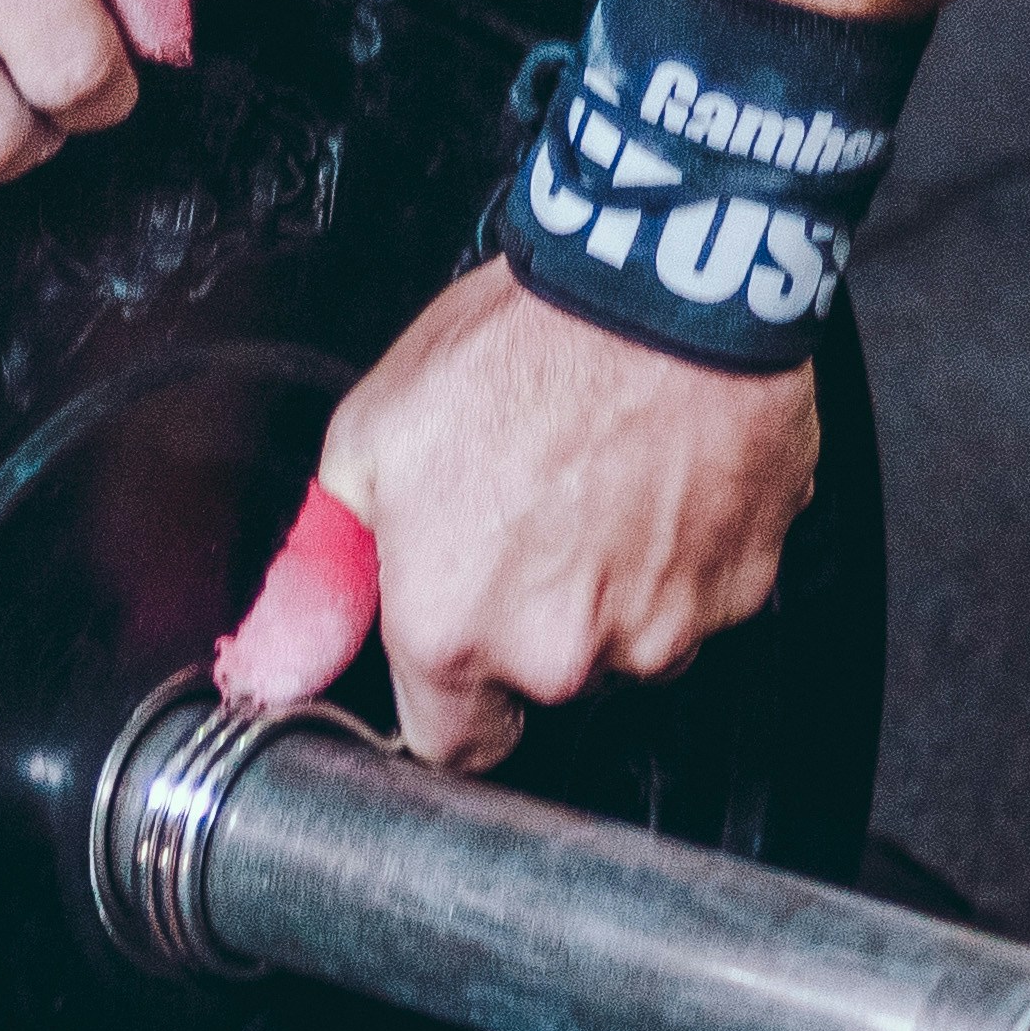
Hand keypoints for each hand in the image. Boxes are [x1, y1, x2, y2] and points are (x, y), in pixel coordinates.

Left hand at [212, 263, 815, 770]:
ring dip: (612, 593)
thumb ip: (329, 564)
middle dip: (534, 624)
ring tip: (598, 491)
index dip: (454, 695)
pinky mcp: (740, 589)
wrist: (657, 287)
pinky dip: (682, 557)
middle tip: (532, 520)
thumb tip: (288, 648)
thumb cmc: (519, 350)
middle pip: (544, 685)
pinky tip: (656, 484)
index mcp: (452, 632)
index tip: (461, 649)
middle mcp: (559, 655)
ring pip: (629, 647)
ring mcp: (661, 630)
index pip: (451, 743)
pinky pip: (702, 598)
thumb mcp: (370, 439)